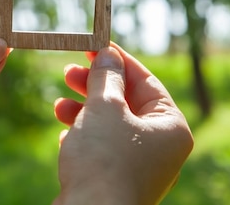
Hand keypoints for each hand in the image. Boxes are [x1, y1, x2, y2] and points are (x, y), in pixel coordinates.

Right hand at [53, 44, 193, 204]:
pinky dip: (84, 137)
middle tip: (69, 71)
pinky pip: (103, 149)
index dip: (118, 61)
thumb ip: (106, 77)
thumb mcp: (104, 107)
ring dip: (84, 111)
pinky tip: (64, 135)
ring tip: (58, 106)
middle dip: (95, 86)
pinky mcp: (118, 181)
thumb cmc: (104, 160)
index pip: (146, 81)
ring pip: (111, 126)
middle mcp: (161, 147)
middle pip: (127, 103)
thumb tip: (107, 55)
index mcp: (171, 127)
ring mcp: (140, 167)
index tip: (95, 47)